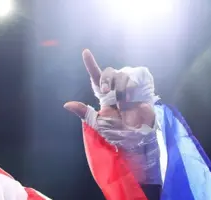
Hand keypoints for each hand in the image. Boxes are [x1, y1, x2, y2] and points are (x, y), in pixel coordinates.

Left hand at [64, 50, 161, 184]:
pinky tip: (132, 98)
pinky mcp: (143, 86)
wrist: (138, 137)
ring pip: (122, 74)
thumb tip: (66, 104)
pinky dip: (132, 86)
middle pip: (109, 72)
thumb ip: (85, 112)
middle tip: (106, 91)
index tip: (85, 52)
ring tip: (124, 103)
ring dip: (120, 89)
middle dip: (106, 79)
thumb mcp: (99, 123)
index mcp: (105, 95)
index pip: (97, 77)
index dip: (91, 64)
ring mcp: (131, 86)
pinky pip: (136, 76)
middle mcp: (117, 88)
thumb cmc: (119, 131)